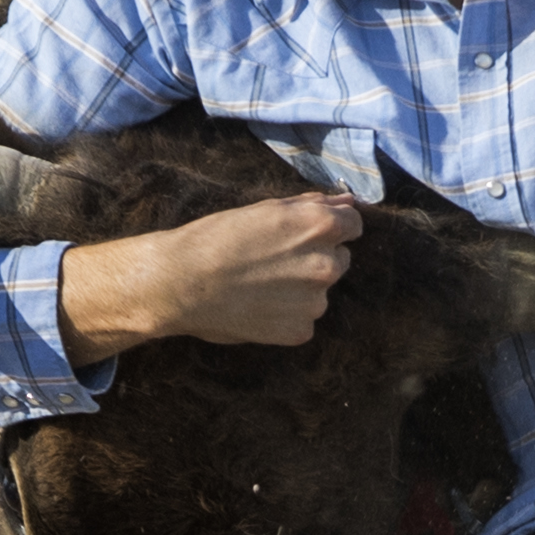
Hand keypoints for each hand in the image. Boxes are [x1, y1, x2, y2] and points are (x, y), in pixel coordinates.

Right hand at [55, 195, 361, 357]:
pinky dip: (286, 315)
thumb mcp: (265, 209)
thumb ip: (310, 207)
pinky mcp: (300, 330)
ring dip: (301, 289)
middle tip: (274, 262)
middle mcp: (326, 264)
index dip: (332, 229)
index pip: (354, 225)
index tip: (310, 235)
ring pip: (319, 292)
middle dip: (315, 259)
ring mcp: (315, 302)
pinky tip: (257, 307)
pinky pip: (303, 319)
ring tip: (260, 286)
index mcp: (321, 226)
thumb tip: (345, 204)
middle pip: (339, 260)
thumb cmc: (216, 238)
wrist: (181, 282)